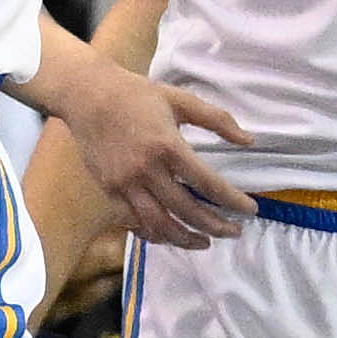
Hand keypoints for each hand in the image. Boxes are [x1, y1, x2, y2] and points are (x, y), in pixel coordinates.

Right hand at [46, 42, 257, 248]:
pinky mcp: (109, 191)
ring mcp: (125, 184)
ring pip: (159, 225)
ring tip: (204, 242)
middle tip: (234, 233)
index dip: (232, 201)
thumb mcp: (180, 99)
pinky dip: (154, 233)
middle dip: (215, 226)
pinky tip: (169, 235)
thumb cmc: (137, 95)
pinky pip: (134, 222)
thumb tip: (249, 141)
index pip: (207, 183)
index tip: (250, 210)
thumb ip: (217, 119)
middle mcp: (146, 170)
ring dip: (185, 239)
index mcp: (168, 146)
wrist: (86, 95)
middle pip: (186, 211)